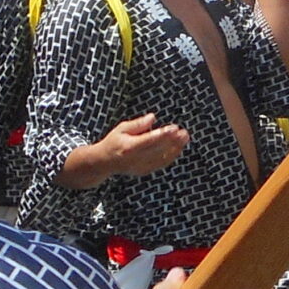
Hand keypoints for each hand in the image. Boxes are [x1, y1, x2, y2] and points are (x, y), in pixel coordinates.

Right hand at [68, 114, 188, 187]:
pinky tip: (179, 147)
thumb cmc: (114, 142)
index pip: (148, 140)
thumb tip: (153, 117)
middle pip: (158, 149)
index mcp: (128, 147)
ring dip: (175, 148)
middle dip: (172, 141)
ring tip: (185, 137)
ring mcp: (140, 166)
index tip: (174, 128)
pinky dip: (171, 156)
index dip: (162, 134)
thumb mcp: (121, 129)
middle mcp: (135, 158)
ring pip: (162, 158)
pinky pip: (161, 164)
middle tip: (184, 132)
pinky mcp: (144, 171)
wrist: (104, 162)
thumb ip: (138, 124)